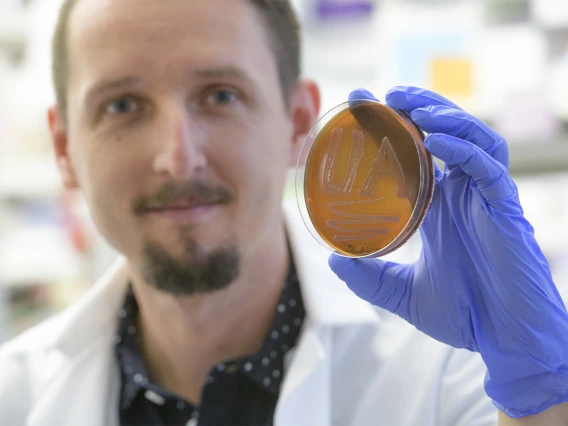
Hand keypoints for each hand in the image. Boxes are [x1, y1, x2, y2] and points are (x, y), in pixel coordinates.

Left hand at [328, 86, 567, 417]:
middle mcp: (462, 195)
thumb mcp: (403, 294)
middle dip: (418, 107)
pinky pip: (488, 167)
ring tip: (412, 107)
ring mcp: (485, 198)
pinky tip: (436, 141)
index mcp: (439, 207)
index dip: (392, 128)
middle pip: (446, 135)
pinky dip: (463, 149)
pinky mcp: (506, 208)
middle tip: (386, 94)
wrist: (504, 341)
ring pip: (473, 138)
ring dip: (445, 117)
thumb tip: (333, 260)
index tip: (360, 106)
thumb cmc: (464, 315)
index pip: (416, 155)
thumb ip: (370, 277)